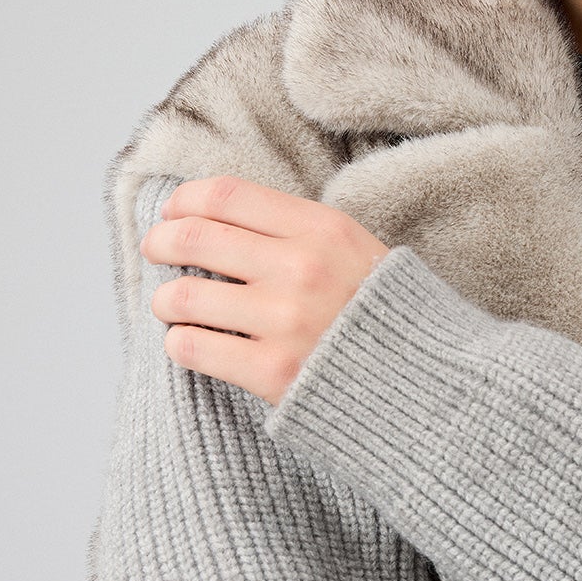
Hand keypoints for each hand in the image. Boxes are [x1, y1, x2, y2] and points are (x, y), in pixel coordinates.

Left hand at [139, 175, 391, 407]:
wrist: (426, 385)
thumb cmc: (385, 317)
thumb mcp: (357, 250)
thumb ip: (299, 230)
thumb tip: (221, 217)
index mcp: (322, 229)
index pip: (226, 195)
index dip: (185, 200)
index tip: (173, 212)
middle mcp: (300, 269)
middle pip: (193, 238)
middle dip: (159, 243)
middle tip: (155, 251)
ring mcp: (285, 322)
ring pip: (181, 297)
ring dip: (164, 301)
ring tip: (172, 307)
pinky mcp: (273, 373)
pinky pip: (191, 348)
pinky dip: (179, 344)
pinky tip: (191, 344)